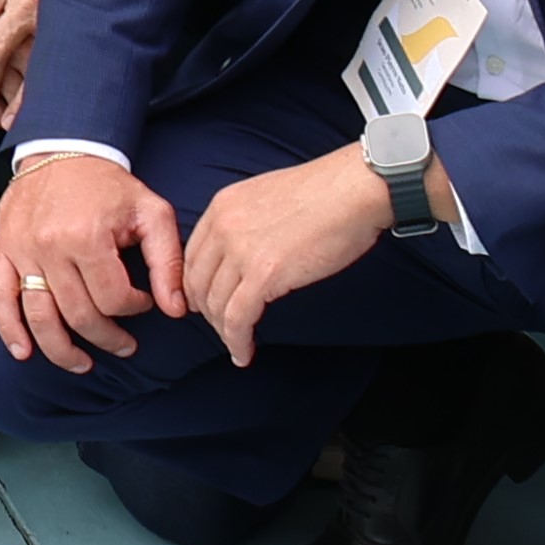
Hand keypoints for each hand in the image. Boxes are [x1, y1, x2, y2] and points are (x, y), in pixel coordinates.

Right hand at [0, 150, 183, 369]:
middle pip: (80, 314)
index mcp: (87, 237)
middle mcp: (50, 247)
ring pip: (40, 316)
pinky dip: (10, 329)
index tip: (146, 302)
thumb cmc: (110, 185)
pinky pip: (1, 297)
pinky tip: (24, 352)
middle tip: (126, 346)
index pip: (115, 299)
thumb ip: (168, 261)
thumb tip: (177, 309)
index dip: (137, 309)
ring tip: (83, 365)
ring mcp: (22, 251)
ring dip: (62, 350)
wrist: (60, 149)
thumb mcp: (152, 213)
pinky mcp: (4, 250)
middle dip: (108, 338)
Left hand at [177, 146, 399, 367]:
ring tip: (235, 344)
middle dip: (205, 310)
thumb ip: (247, 222)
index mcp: (221, 206)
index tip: (203, 301)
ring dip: (222, 330)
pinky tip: (243, 353)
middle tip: (219, 327)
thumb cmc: (325, 194)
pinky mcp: (264, 274)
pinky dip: (237, 340)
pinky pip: (238, 317)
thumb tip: (249, 248)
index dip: (194, 284)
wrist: (352, 191)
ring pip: (215, 303)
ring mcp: (240, 250)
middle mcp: (222, 226)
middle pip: (197, 280)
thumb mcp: (266, 198)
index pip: (193, 254)